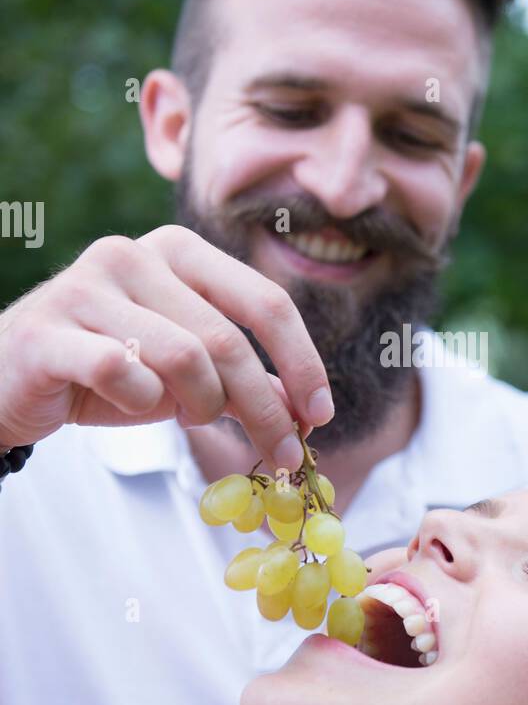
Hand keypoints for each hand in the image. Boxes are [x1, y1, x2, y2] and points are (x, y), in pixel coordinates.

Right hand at [0, 224, 332, 471]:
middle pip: (227, 339)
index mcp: (178, 249)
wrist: (9, 380)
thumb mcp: (186, 371)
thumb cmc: (108, 370)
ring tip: (191, 421)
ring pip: (182, 356)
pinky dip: (142, 401)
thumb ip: (244, 379)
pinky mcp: (47, 331)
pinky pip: (120, 371)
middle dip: (264, 407)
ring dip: (202, 406)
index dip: (302, 361)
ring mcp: (86, 287)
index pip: (265, 301)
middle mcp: (133, 253)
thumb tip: (306, 411)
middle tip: (282, 455)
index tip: (320, 415)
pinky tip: (138, 406)